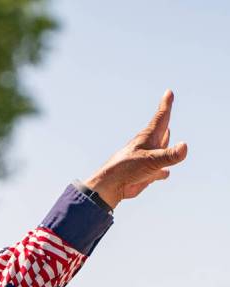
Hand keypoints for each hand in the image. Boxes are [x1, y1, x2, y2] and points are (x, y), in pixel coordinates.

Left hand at [84, 90, 186, 208]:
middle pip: (161, 132)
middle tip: (166, 110)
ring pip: (161, 150)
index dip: (166, 105)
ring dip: (165, 145)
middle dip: (164, 122)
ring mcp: (147, 161)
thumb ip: (169, 155)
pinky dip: (162, 172)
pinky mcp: (146, 174)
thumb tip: (184, 147)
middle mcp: (148, 147)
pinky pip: (158, 172)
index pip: (161, 117)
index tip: (168, 92)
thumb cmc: (126, 169)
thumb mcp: (150, 160)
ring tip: (167, 134)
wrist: (110, 187)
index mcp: (148, 138)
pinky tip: (164, 174)